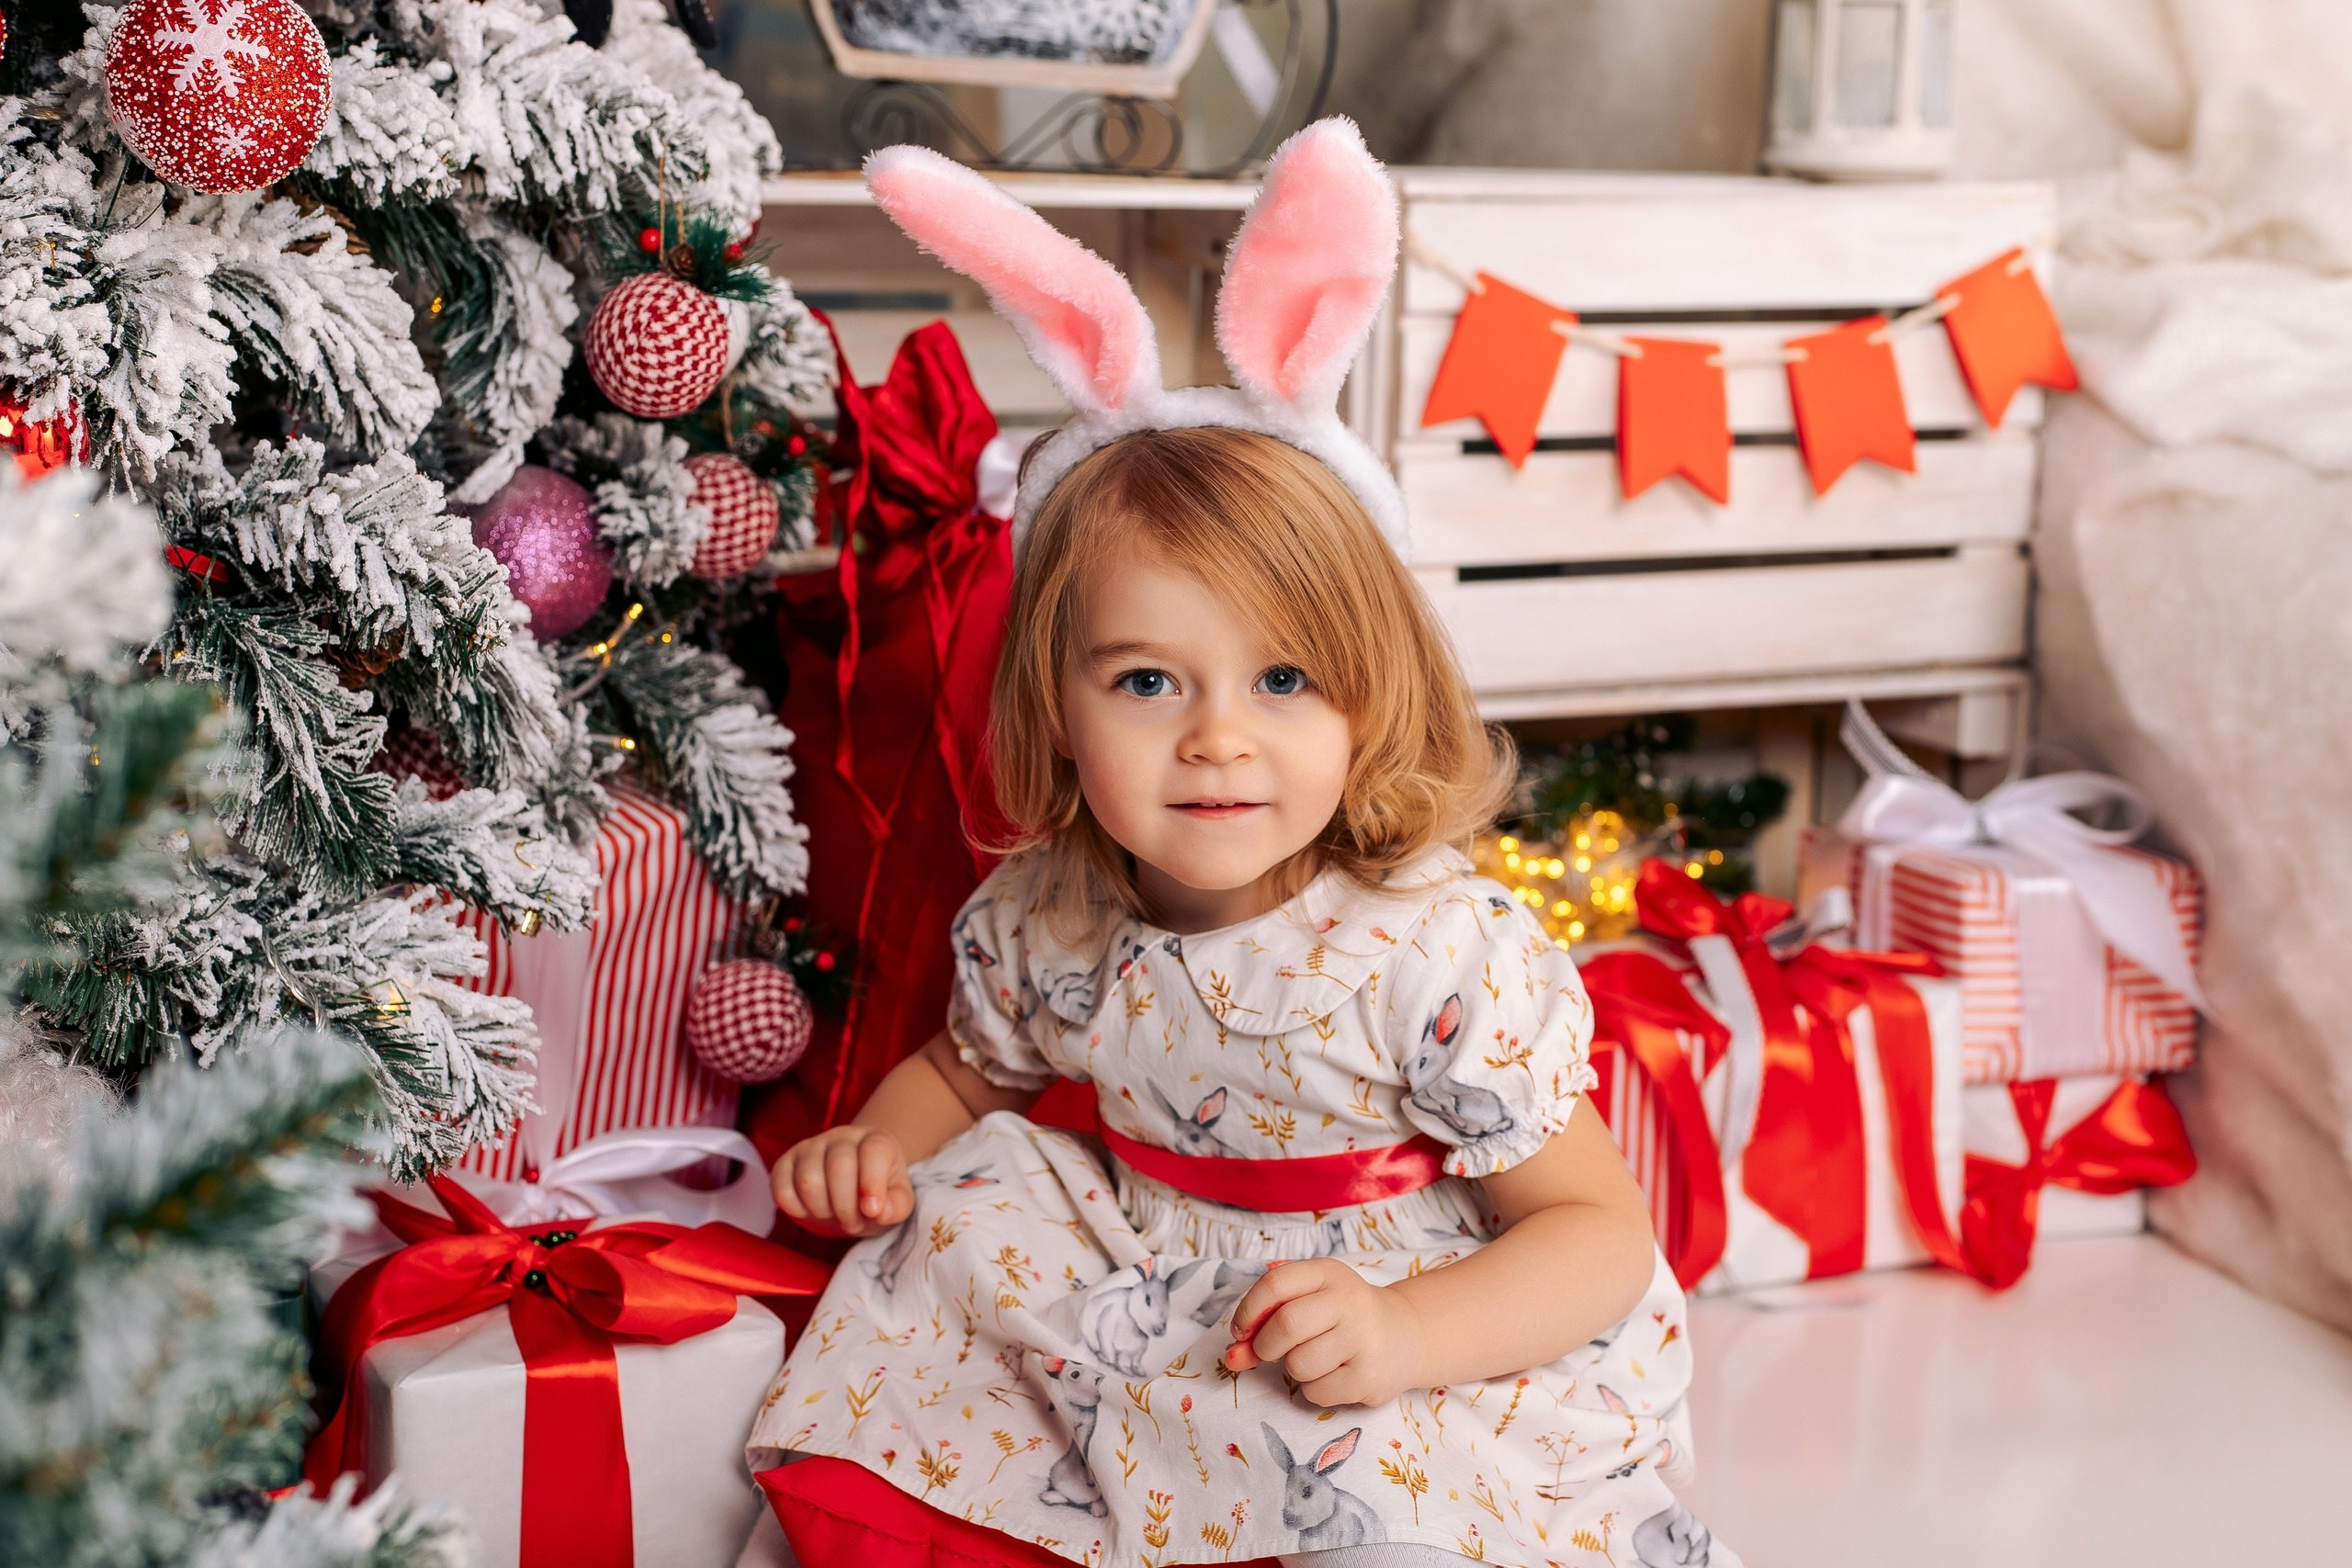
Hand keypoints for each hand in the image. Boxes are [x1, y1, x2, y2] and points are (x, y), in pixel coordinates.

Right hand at [772, 1125, 912, 1237]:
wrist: (853, 1184)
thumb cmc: (878, 1193)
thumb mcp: (898, 1201)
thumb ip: (897, 1206)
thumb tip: (878, 1211)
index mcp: (875, 1141)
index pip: (873, 1151)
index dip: (872, 1184)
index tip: (872, 1211)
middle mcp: (842, 1137)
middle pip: (838, 1167)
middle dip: (846, 1207)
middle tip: (853, 1223)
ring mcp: (811, 1147)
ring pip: (808, 1180)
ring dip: (821, 1210)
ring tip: (834, 1216)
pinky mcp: (786, 1162)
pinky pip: (781, 1189)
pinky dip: (796, 1209)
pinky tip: (811, 1211)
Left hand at [1223, 1258, 1429, 1407]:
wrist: (1405, 1335)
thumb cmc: (1342, 1316)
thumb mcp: (1309, 1300)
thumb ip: (1265, 1321)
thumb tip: (1231, 1356)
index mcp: (1328, 1272)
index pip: (1274, 1285)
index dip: (1248, 1311)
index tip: (1242, 1331)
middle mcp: (1349, 1301)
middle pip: (1284, 1327)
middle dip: (1265, 1346)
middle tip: (1271, 1350)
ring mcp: (1362, 1340)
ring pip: (1297, 1364)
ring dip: (1294, 1368)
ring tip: (1316, 1358)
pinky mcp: (1368, 1377)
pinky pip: (1315, 1392)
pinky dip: (1314, 1389)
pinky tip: (1335, 1374)